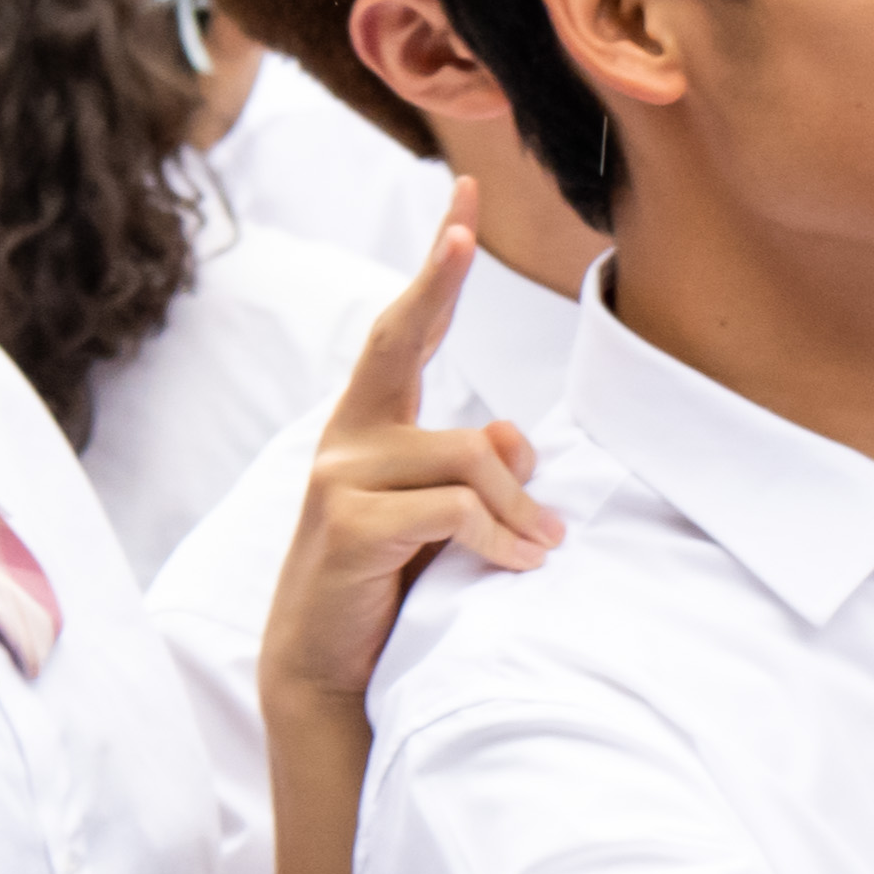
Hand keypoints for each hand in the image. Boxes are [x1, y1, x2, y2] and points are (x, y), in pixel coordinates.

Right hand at [260, 212, 563, 712]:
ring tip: (544, 547)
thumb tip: (513, 435)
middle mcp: (345, 437)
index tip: (462, 201)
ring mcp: (340, 476)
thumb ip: (476, 470)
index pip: (404, 333)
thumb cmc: (390, 588)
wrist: (328, 672)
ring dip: (523, 507)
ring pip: (469, 455)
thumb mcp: (443, 520)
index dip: (434, 270)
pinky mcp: (348, 524)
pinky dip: (501, 537)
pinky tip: (519, 564)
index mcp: (368, 428)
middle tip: (467, 227)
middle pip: (404, 341)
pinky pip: (456, 510)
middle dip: (436, 276)